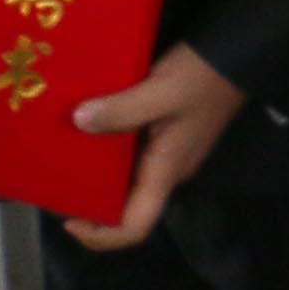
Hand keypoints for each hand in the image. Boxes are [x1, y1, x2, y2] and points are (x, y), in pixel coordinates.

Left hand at [60, 44, 246, 250]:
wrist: (237, 54)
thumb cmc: (203, 77)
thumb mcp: (161, 90)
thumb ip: (121, 109)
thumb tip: (77, 121)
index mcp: (165, 171)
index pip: (135, 227)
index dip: (100, 235)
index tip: (68, 219)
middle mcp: (165, 172)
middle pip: (125, 208)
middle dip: (87, 203)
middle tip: (52, 183)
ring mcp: (167, 155)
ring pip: (125, 182)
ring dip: (93, 176)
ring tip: (61, 156)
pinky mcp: (164, 137)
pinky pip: (128, 158)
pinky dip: (104, 153)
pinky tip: (86, 131)